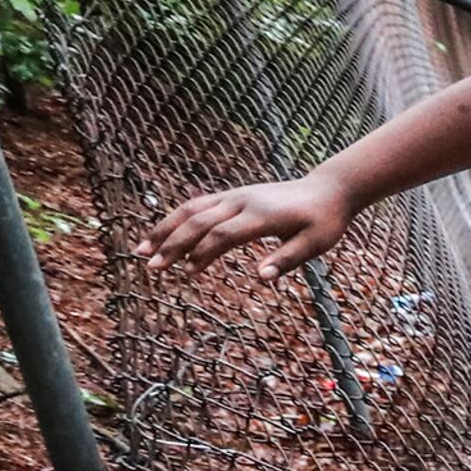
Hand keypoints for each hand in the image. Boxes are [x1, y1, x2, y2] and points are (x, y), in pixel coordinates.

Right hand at [139, 177, 351, 277]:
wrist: (328, 190)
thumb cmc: (324, 221)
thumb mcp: (316, 244)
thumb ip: (288, 260)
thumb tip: (262, 279)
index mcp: (262, 216)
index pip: (224, 234)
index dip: (204, 253)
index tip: (188, 273)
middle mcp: (243, 201)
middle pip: (199, 221)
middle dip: (173, 244)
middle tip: (151, 267)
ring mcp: (235, 196)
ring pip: (191, 209)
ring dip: (165, 229)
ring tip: (142, 250)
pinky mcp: (232, 195)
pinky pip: (198, 205)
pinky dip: (176, 219)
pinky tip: (161, 235)